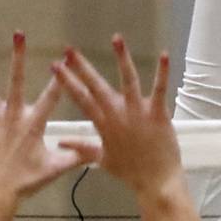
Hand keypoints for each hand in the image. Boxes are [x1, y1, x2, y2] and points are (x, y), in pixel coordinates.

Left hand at [0, 33, 81, 201]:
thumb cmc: (25, 182)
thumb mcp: (54, 169)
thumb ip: (75, 156)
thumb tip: (97, 152)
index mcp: (33, 125)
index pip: (50, 97)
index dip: (59, 78)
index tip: (64, 58)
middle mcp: (12, 117)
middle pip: (16, 81)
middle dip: (18, 56)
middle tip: (19, 34)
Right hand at [54, 37, 181, 195]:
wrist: (155, 182)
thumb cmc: (130, 172)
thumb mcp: (102, 160)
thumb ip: (81, 148)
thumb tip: (61, 143)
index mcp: (103, 124)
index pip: (81, 98)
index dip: (67, 81)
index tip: (55, 65)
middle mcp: (117, 115)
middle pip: (96, 87)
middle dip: (82, 67)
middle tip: (69, 49)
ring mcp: (137, 113)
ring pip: (128, 81)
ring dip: (122, 59)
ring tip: (116, 38)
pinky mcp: (157, 114)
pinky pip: (160, 89)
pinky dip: (163, 72)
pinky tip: (164, 54)